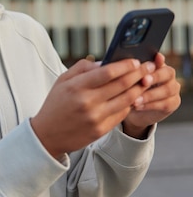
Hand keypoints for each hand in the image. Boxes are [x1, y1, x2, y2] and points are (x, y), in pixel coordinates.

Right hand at [31, 58, 157, 158]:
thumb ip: (83, 68)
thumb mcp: (62, 80)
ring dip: (139, 88)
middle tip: (149, 67)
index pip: (108, 72)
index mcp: (77, 87)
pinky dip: (130, 103)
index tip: (136, 60)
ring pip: (127, 100)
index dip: (125, 65)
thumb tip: (106, 61)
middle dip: (139, 74)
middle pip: (122, 85)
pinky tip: (133, 96)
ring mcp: (95, 118)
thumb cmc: (56, 104)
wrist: (47, 136)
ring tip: (145, 81)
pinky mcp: (101, 130)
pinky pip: (122, 114)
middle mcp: (87, 102)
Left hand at [122, 53, 180, 138]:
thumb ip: (128, 71)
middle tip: (143, 80)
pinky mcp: (174, 103)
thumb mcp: (126, 79)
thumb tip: (118, 64)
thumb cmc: (129, 89)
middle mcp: (168, 75)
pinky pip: (165, 103)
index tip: (154, 59)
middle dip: (154, 77)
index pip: (160, 60)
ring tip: (135, 99)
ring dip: (150, 94)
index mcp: (158, 64)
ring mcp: (173, 89)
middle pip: (168, 73)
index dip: (158, 60)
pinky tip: (139, 106)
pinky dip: (150, 105)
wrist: (135, 108)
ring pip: (167, 90)